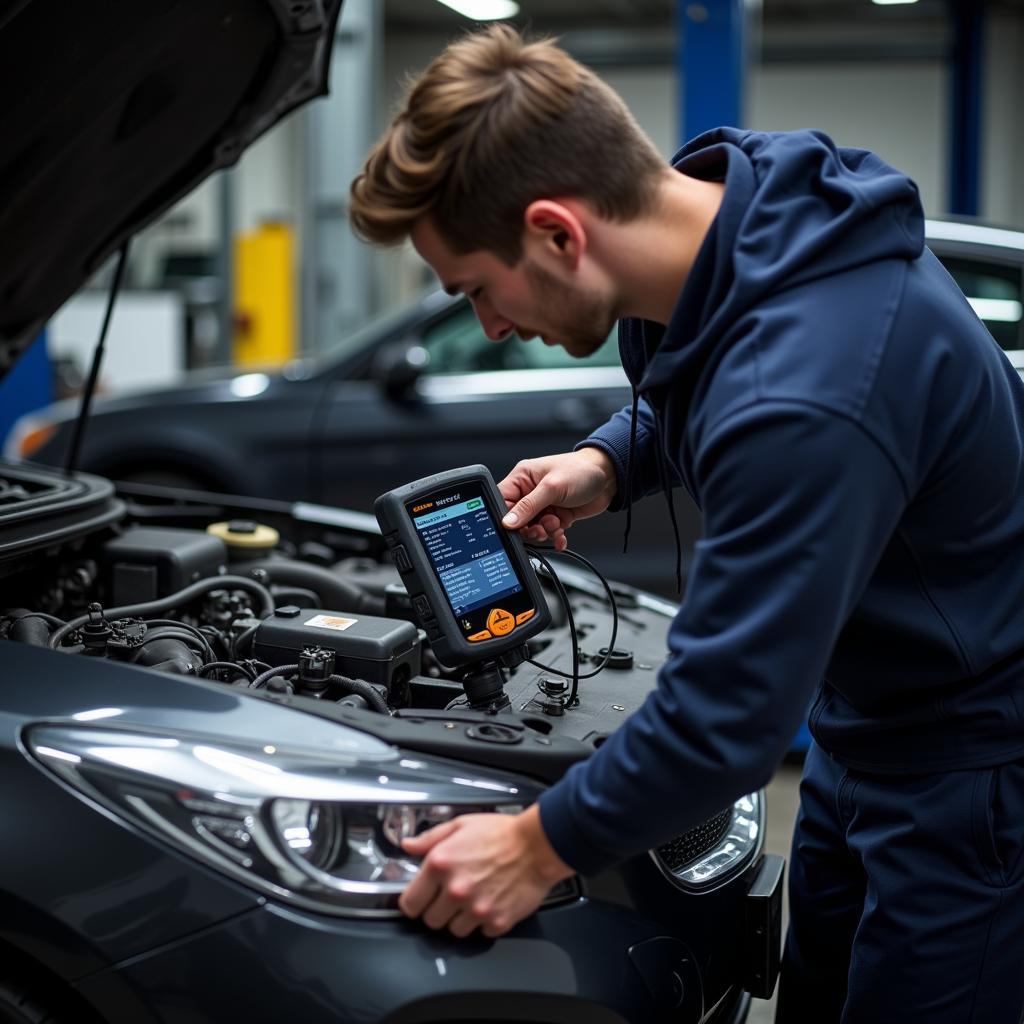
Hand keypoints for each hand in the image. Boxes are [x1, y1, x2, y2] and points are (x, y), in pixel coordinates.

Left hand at [398, 804, 574, 937]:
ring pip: (454, 930)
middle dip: (438, 909)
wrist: (538, 845)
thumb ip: (430, 838)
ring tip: (473, 897)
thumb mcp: (461, 825)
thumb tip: (408, 846)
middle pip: (431, 921)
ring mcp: (476, 909)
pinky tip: (491, 902)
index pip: (410, 904)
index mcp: (440, 864)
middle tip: (451, 895)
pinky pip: (481, 932)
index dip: (414, 901)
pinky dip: (484, 922)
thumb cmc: (502, 833)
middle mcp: (456, 890)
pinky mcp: (497, 921)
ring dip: (460, 918)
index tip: (421, 899)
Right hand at [498, 448, 617, 550]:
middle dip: (529, 528)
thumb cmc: (581, 471)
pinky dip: (554, 537)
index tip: (513, 527)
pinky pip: (548, 533)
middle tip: (540, 529)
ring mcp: (544, 506)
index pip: (502, 501)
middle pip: (517, 520)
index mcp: (522, 478)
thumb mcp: (552, 487)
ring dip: (544, 532)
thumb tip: (508, 522)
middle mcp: (530, 492)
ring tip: (555, 525)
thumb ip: (529, 506)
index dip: (506, 517)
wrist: (609, 477)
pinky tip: (560, 536)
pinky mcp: (557, 516)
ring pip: (533, 529)